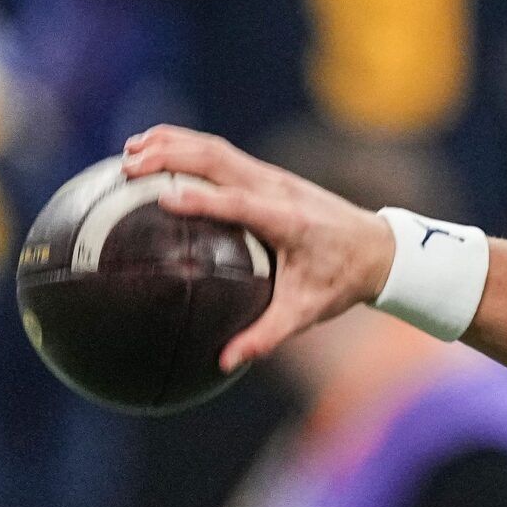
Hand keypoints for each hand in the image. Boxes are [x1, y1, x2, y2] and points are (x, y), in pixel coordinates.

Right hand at [123, 125, 396, 369]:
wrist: (378, 248)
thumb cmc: (341, 282)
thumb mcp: (307, 312)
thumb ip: (267, 336)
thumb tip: (225, 363)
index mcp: (288, 221)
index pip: (241, 203)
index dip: (204, 198)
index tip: (164, 198)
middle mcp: (278, 190)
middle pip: (221, 161)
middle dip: (173, 157)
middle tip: (128, 166)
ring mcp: (273, 178)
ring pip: (218, 150)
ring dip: (174, 144)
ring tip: (129, 150)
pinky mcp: (268, 175)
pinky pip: (223, 154)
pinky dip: (187, 145)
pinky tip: (155, 148)